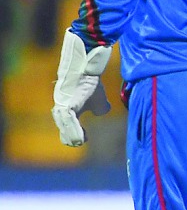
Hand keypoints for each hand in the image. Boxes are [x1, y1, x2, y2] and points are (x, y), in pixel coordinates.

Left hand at [51, 30, 112, 146]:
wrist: (87, 67)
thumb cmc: (90, 82)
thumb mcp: (99, 99)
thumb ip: (100, 108)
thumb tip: (102, 112)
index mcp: (68, 109)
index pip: (67, 127)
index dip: (74, 134)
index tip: (85, 139)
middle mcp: (61, 109)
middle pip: (63, 128)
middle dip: (71, 137)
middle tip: (79, 142)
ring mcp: (62, 106)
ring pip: (64, 126)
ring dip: (72, 136)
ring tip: (79, 142)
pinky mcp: (65, 104)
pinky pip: (68, 121)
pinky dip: (74, 131)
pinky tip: (80, 138)